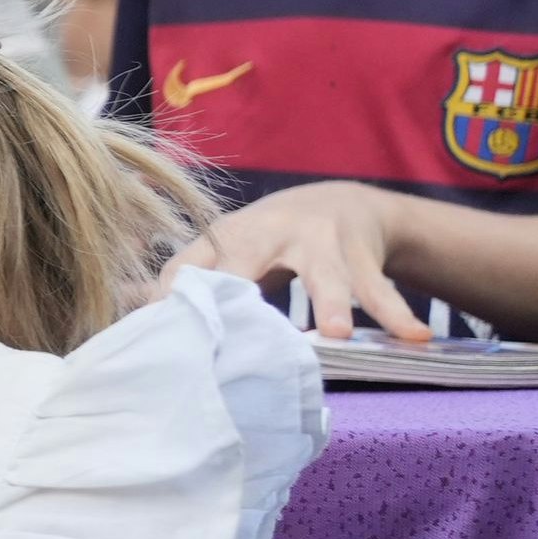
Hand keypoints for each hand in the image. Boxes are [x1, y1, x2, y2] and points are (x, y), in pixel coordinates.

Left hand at [174, 180, 424, 340]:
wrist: (339, 200)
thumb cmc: (266, 242)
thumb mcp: (223, 253)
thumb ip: (182, 283)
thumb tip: (123, 311)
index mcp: (226, 238)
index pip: (189, 265)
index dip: (172, 294)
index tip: (158, 329)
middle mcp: (270, 232)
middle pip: (251, 261)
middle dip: (241, 290)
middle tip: (234, 330)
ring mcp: (319, 240)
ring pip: (326, 274)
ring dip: (332, 303)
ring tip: (337, 335)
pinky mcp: (360, 253)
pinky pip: (378, 287)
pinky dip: (395, 313)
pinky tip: (414, 337)